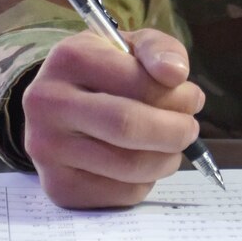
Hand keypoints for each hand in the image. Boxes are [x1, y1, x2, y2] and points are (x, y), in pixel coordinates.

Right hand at [21, 28, 205, 208]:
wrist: (57, 107)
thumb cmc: (103, 72)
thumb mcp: (129, 46)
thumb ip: (159, 49)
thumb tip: (176, 73)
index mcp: (68, 58)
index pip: (136, 82)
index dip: (177, 95)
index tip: (193, 99)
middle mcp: (48, 103)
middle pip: (127, 126)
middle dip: (175, 131)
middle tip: (190, 129)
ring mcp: (47, 149)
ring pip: (128, 166)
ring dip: (167, 159)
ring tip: (171, 146)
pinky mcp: (58, 188)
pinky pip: (120, 194)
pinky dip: (146, 182)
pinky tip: (143, 163)